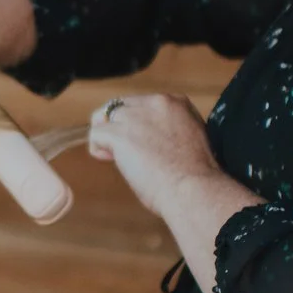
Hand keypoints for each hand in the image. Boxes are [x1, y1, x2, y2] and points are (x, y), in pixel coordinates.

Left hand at [87, 95, 256, 292]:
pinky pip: (96, 134)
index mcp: (176, 103)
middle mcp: (155, 103)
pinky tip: (108, 159)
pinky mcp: (119, 134)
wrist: (194, 189)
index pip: (145, 104)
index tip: (145, 143)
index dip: (139, 123)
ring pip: (106, 117)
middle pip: (123, 107)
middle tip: (127, 151)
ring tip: (113, 155)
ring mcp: (136, 118)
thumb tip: (154, 141)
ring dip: (107, 136)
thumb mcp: (192, 141)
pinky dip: (98, 147)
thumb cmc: (197, 177)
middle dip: (121, 127)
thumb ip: (173, 132)